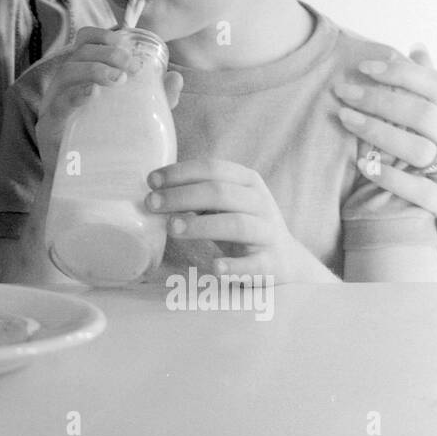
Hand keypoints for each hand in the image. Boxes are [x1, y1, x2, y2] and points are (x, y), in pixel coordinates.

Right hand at [36, 27, 183, 167]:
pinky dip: (75, 95)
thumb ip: (155, 99)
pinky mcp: (48, 127)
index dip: (101, 35)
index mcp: (81, 76)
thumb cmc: (107, 145)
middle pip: (78, 54)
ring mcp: (53, 105)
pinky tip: (92, 93)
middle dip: (107, 54)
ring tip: (118, 80)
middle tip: (132, 67)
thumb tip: (176, 77)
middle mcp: (64, 86)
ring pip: (67, 74)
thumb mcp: (134, 116)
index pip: (84, 42)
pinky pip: (57, 105)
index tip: (125, 43)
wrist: (83, 185)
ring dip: (94, 70)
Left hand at [146, 158, 330, 283]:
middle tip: (152, 204)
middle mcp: (260, 203)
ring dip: (202, 225)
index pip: (212, 168)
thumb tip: (153, 193)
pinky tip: (214, 267)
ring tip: (172, 228)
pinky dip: (234, 266)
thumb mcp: (224, 204)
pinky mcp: (272, 264)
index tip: (151, 181)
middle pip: (220, 193)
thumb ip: (197, 196)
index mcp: (247, 182)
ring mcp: (267, 233)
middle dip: (183, 196)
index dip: (180, 172)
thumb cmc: (241, 226)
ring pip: (236, 224)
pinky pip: (254, 265)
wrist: (285, 261)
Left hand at [333, 45, 436, 279]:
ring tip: (345, 119)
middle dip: (381, 98)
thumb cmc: (435, 184)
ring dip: (379, 131)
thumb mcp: (434, 138)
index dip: (402, 72)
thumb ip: (427, 96)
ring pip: (423, 148)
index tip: (363, 66)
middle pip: (427, 113)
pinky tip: (365, 167)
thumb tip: (418, 50)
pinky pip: (423, 192)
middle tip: (343, 92)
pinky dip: (392, 177)